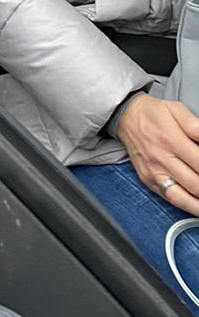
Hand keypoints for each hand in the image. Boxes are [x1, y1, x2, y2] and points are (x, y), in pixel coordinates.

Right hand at [117, 92, 198, 215]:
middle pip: (195, 184)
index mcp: (171, 139)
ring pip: (182, 197)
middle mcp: (161, 158)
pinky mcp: (148, 179)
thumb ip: (195, 126)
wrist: (125, 116)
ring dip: (198, 205)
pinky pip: (169, 198)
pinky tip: (197, 207)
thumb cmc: (153, 113)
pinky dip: (186, 205)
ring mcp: (153, 172)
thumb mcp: (176, 109)